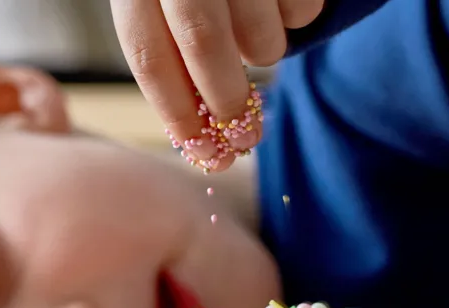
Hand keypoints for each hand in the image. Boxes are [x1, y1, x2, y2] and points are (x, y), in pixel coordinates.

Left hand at [112, 0, 324, 171]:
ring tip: (259, 40)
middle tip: (245, 132)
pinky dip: (297, 18)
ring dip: (265, 52)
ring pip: (258, 29)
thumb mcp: (162, 0)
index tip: (201, 152)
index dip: (175, 114)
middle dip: (227, 100)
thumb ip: (169, 47)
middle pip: (203, 43)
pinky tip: (282, 2)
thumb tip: (198, 133)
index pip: (148, 55)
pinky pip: (300, 7)